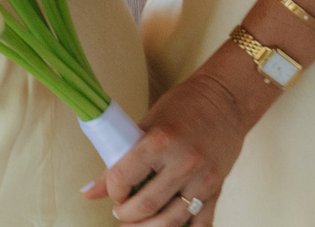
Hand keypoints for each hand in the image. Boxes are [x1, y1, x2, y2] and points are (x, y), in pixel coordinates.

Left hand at [82, 72, 242, 223]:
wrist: (225, 101)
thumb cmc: (183, 107)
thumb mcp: (146, 125)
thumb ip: (119, 159)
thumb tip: (88, 191)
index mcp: (160, 141)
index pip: (124, 177)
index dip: (112, 191)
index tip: (113, 193)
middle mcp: (183, 163)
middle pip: (147, 205)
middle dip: (127, 215)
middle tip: (121, 213)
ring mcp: (203, 180)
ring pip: (172, 221)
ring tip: (137, 224)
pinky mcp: (217, 190)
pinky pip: (200, 223)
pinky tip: (166, 225)